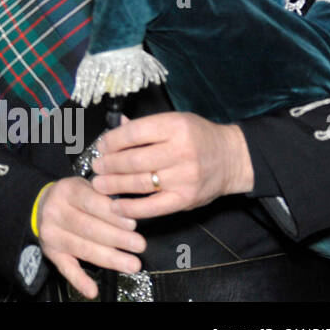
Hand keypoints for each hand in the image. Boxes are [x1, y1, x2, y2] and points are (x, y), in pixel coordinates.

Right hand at [35, 177, 144, 299]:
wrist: (42, 205)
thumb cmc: (73, 197)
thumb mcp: (86, 185)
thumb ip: (105, 196)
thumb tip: (131, 213)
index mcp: (66, 191)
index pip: (91, 202)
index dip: (112, 214)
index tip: (132, 223)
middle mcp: (55, 212)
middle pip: (88, 227)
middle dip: (117, 238)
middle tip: (139, 245)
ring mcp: (52, 234)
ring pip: (82, 248)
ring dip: (109, 259)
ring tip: (131, 264)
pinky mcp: (51, 252)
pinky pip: (66, 268)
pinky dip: (79, 280)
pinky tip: (92, 290)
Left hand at [90, 112, 254, 219]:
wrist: (232, 159)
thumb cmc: (198, 137)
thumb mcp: (175, 121)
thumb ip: (145, 126)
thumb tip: (115, 127)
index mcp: (174, 127)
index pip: (133, 134)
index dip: (111, 141)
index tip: (100, 146)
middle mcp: (180, 151)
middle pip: (134, 160)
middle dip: (109, 164)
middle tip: (96, 167)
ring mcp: (184, 177)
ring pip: (140, 182)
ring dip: (114, 185)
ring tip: (99, 184)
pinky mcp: (186, 199)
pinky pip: (153, 207)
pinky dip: (131, 208)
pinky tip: (116, 206)